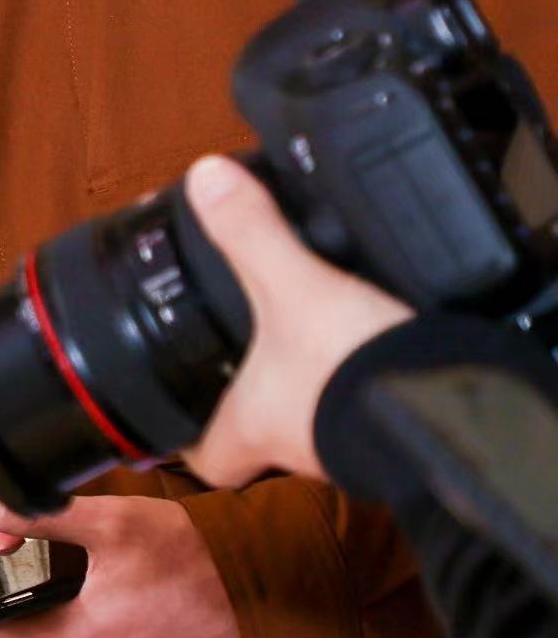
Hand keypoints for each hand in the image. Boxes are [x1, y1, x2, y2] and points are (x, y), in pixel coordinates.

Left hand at [184, 153, 412, 486]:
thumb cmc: (359, 367)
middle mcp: (301, 445)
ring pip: (318, 423)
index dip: (186, 444)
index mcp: (254, 422)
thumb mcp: (297, 286)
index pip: (208, 458)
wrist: (461, 403)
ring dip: (315, 385)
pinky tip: (377, 340)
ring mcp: (354, 444)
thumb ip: (251, 233)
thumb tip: (205, 179)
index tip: (177, 419)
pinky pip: (372, 406)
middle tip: (245, 359)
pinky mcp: (404, 425)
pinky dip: (367, 377)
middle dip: (255, 400)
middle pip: (263, 440)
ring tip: (314, 338)